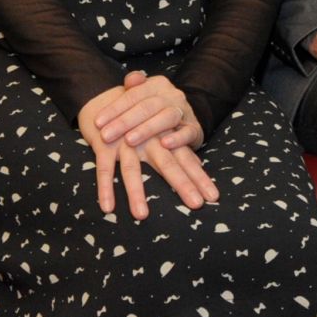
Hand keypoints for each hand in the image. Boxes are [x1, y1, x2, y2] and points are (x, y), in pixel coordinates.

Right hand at [79, 83, 218, 219]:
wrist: (103, 100)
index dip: (200, 177)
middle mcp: (148, 139)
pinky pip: (104, 168)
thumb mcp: (158, 132)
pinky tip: (108, 207)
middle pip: (168, 163)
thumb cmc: (135, 122)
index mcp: (164, 137)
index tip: (213, 197)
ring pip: (132, 169)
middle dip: (183, 184)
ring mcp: (125, 142)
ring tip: (142, 216)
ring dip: (136, 192)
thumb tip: (199, 164)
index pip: (186, 158)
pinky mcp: (104, 144)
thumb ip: (178, 147)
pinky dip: (105, 187)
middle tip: (197, 204)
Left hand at [94, 69, 203, 150]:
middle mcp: (172, 95)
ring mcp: (185, 111)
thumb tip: (130, 78)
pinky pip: (188, 132)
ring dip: (146, 129)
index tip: (97, 123)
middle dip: (124, 122)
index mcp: (157, 84)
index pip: (133, 95)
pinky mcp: (195, 129)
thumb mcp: (143, 97)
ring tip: (129, 140)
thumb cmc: (155, 111)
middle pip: (147, 106)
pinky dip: (177, 138)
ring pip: (167, 117)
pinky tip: (164, 144)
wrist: (186, 119)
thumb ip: (133, 89)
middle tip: (105, 136)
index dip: (114, 109)